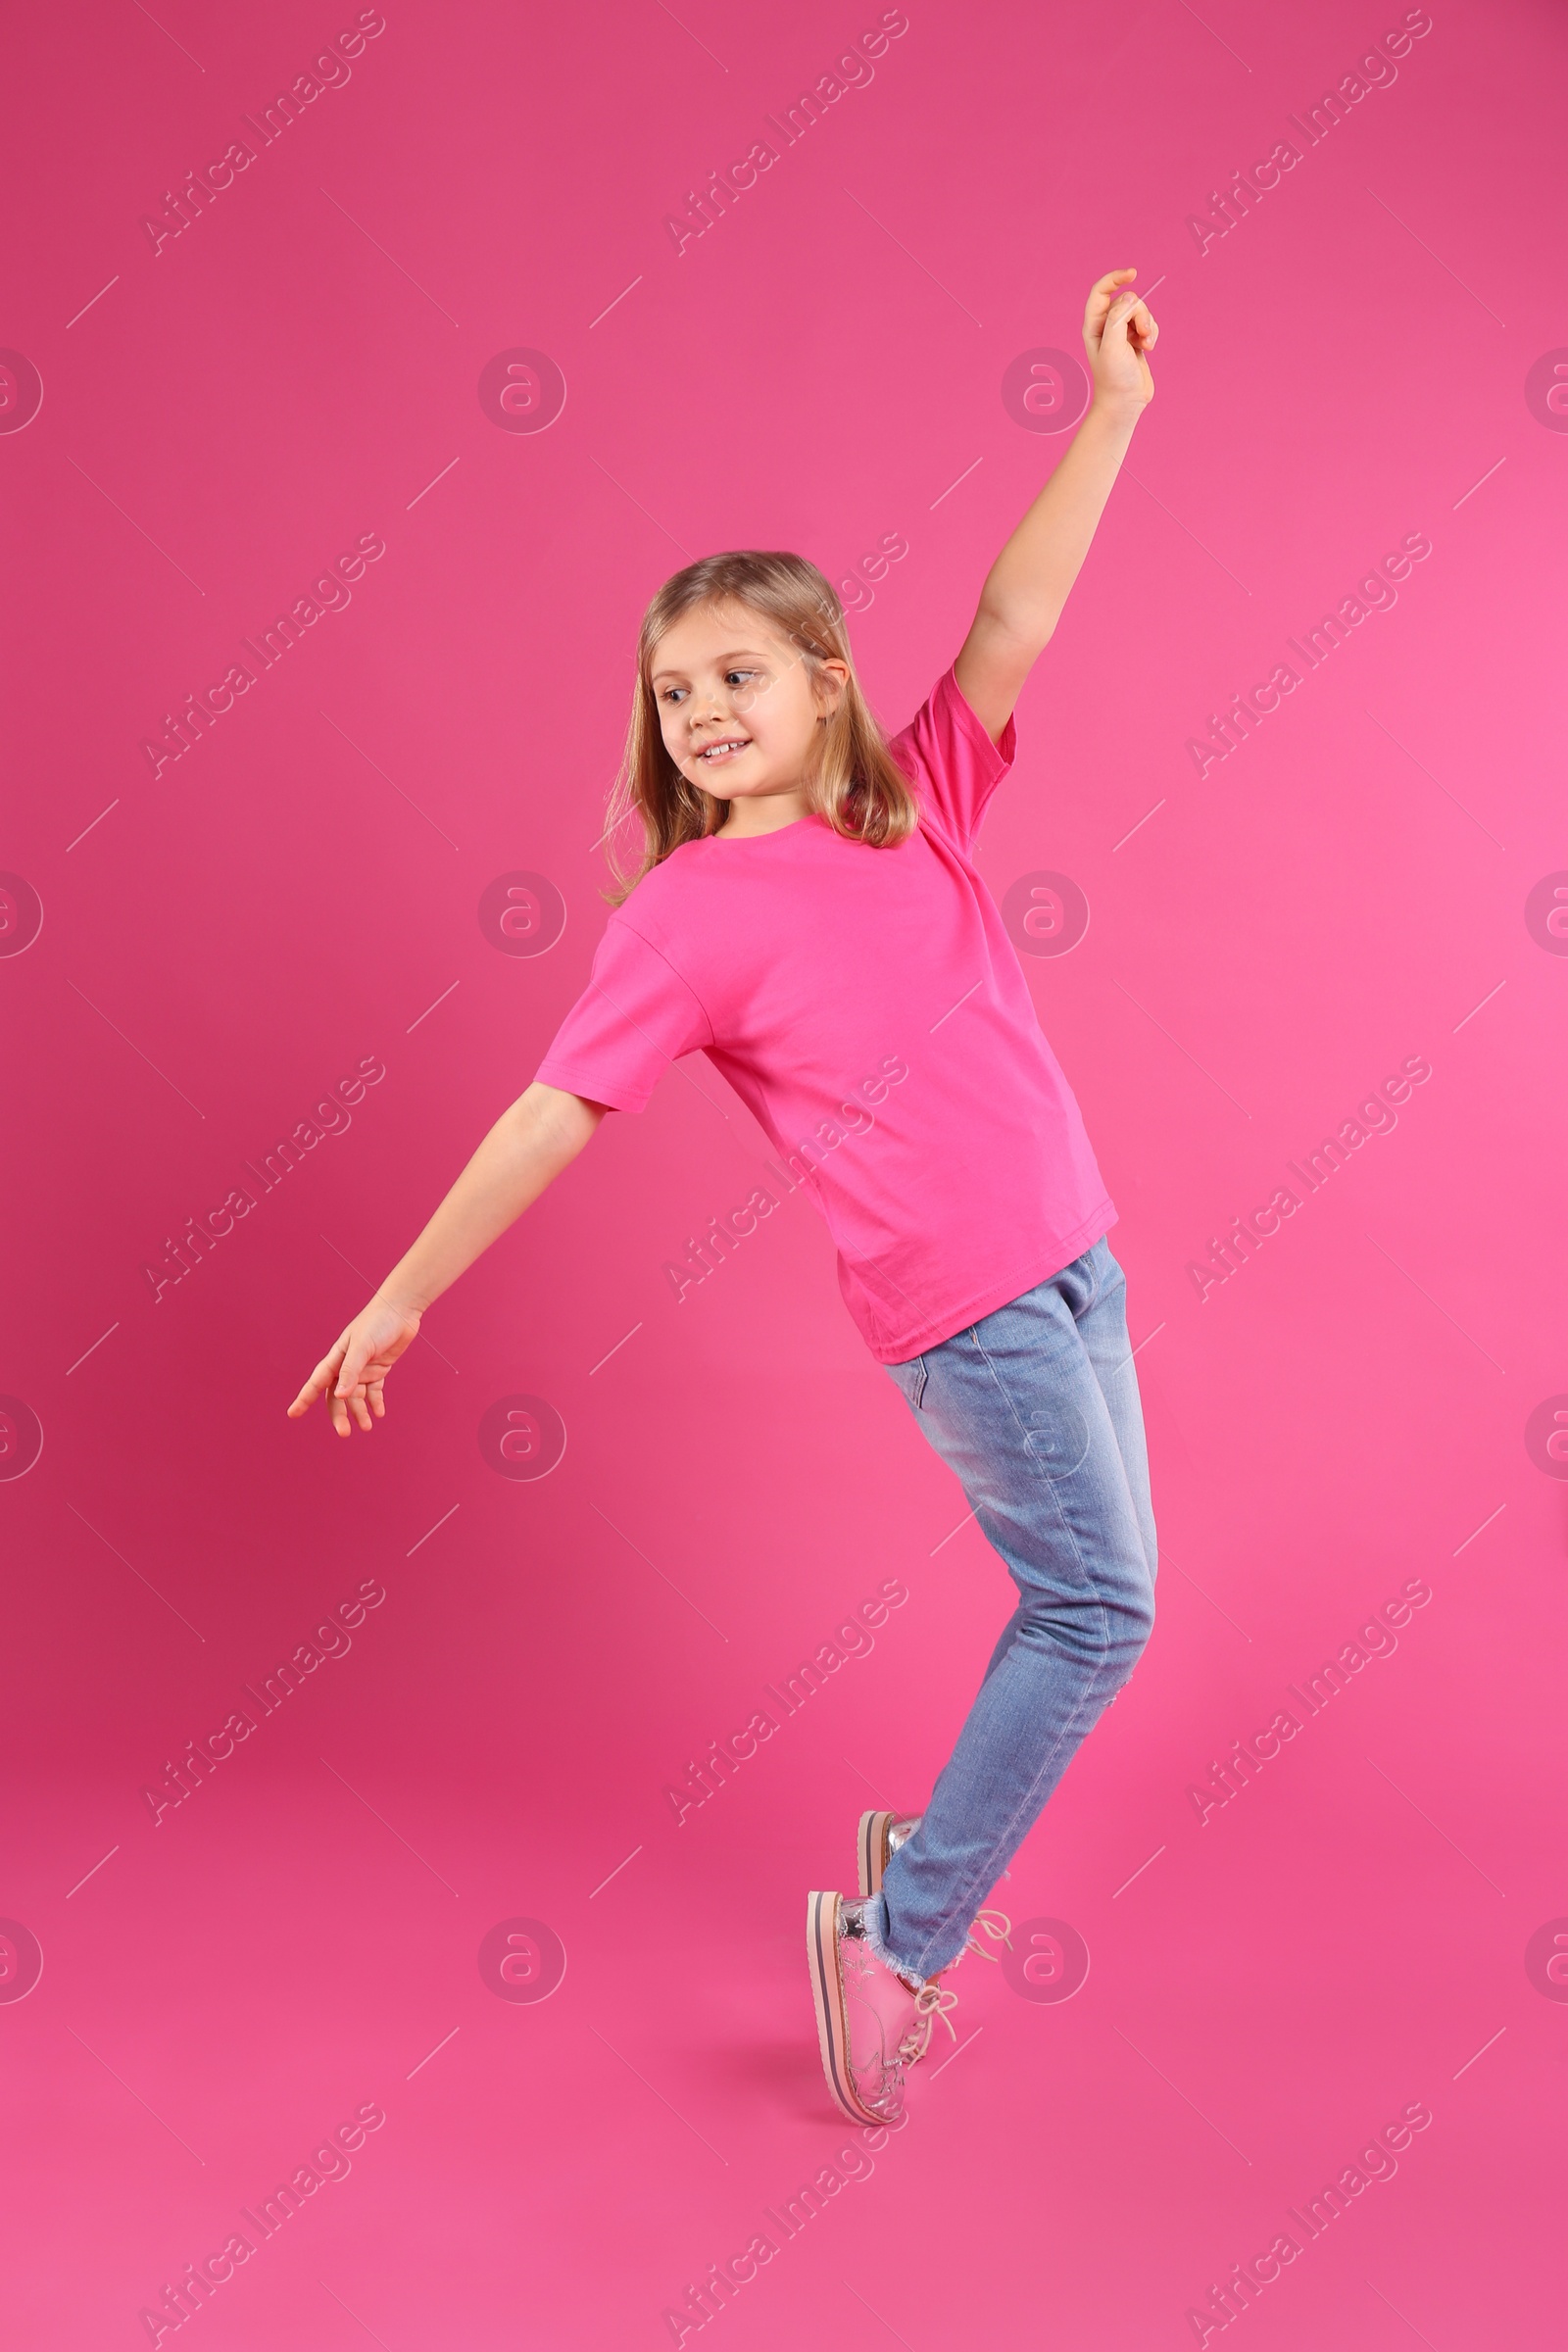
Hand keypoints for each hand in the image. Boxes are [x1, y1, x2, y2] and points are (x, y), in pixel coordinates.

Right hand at [288, 1296, 421, 1435]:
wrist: (401, 1309)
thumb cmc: (377, 1323)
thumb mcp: (362, 1346)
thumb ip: (351, 1371)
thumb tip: (339, 1396)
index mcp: (336, 1358)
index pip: (317, 1382)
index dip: (304, 1399)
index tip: (293, 1414)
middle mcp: (347, 1365)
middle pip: (337, 1396)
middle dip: (339, 1414)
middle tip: (344, 1433)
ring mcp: (363, 1368)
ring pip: (356, 1396)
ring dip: (360, 1412)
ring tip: (367, 1427)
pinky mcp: (379, 1369)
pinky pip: (374, 1391)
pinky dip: (375, 1403)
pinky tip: (379, 1413)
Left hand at [1082, 268, 1156, 418]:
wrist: (1125, 402)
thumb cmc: (1114, 377)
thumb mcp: (1113, 346)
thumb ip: (1119, 318)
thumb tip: (1130, 296)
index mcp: (1094, 325)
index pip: (1101, 291)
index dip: (1116, 278)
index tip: (1133, 274)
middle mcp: (1106, 326)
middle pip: (1128, 301)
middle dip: (1140, 314)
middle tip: (1141, 335)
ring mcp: (1121, 332)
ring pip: (1141, 312)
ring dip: (1148, 325)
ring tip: (1145, 345)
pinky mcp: (1135, 339)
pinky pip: (1149, 323)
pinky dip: (1152, 333)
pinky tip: (1149, 347)